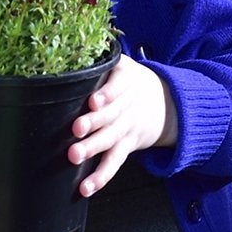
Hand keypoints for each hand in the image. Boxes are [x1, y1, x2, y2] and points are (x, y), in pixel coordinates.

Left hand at [68, 54, 176, 195]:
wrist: (168, 103)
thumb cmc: (132, 81)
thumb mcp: (123, 63)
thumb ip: (100, 57)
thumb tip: (63, 44)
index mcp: (126, 82)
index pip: (118, 87)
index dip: (106, 94)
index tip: (93, 101)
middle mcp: (127, 107)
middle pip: (111, 115)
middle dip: (94, 123)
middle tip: (76, 129)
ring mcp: (126, 129)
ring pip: (110, 141)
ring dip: (93, 149)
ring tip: (74, 156)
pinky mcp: (126, 147)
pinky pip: (114, 164)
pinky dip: (101, 177)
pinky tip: (85, 188)